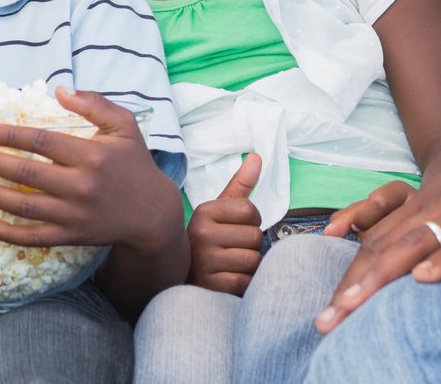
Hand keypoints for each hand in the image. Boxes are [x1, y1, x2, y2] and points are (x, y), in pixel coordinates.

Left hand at [0, 87, 179, 254]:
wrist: (152, 212)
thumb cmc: (134, 163)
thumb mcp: (124, 125)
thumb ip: (94, 104)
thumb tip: (59, 90)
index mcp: (92, 155)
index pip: (42, 142)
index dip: (11, 136)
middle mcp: (81, 186)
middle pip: (27, 173)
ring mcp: (74, 215)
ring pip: (24, 206)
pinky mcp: (71, 236)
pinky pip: (33, 237)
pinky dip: (7, 234)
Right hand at [187, 153, 264, 293]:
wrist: (183, 277)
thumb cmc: (208, 240)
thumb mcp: (219, 211)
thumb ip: (240, 185)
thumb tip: (257, 156)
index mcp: (204, 212)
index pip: (250, 210)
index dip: (251, 220)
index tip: (236, 227)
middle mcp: (201, 234)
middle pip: (255, 237)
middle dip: (250, 245)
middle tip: (233, 249)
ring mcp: (205, 260)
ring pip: (253, 260)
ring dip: (248, 266)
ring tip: (231, 264)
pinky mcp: (211, 285)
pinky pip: (246, 281)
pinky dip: (244, 283)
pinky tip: (229, 279)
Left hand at [315, 119, 440, 333]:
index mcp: (436, 197)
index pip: (381, 240)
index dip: (353, 274)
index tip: (330, 307)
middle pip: (385, 247)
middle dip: (352, 287)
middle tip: (323, 322)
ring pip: (413, 246)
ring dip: (377, 279)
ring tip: (349, 308)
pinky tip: (424, 281)